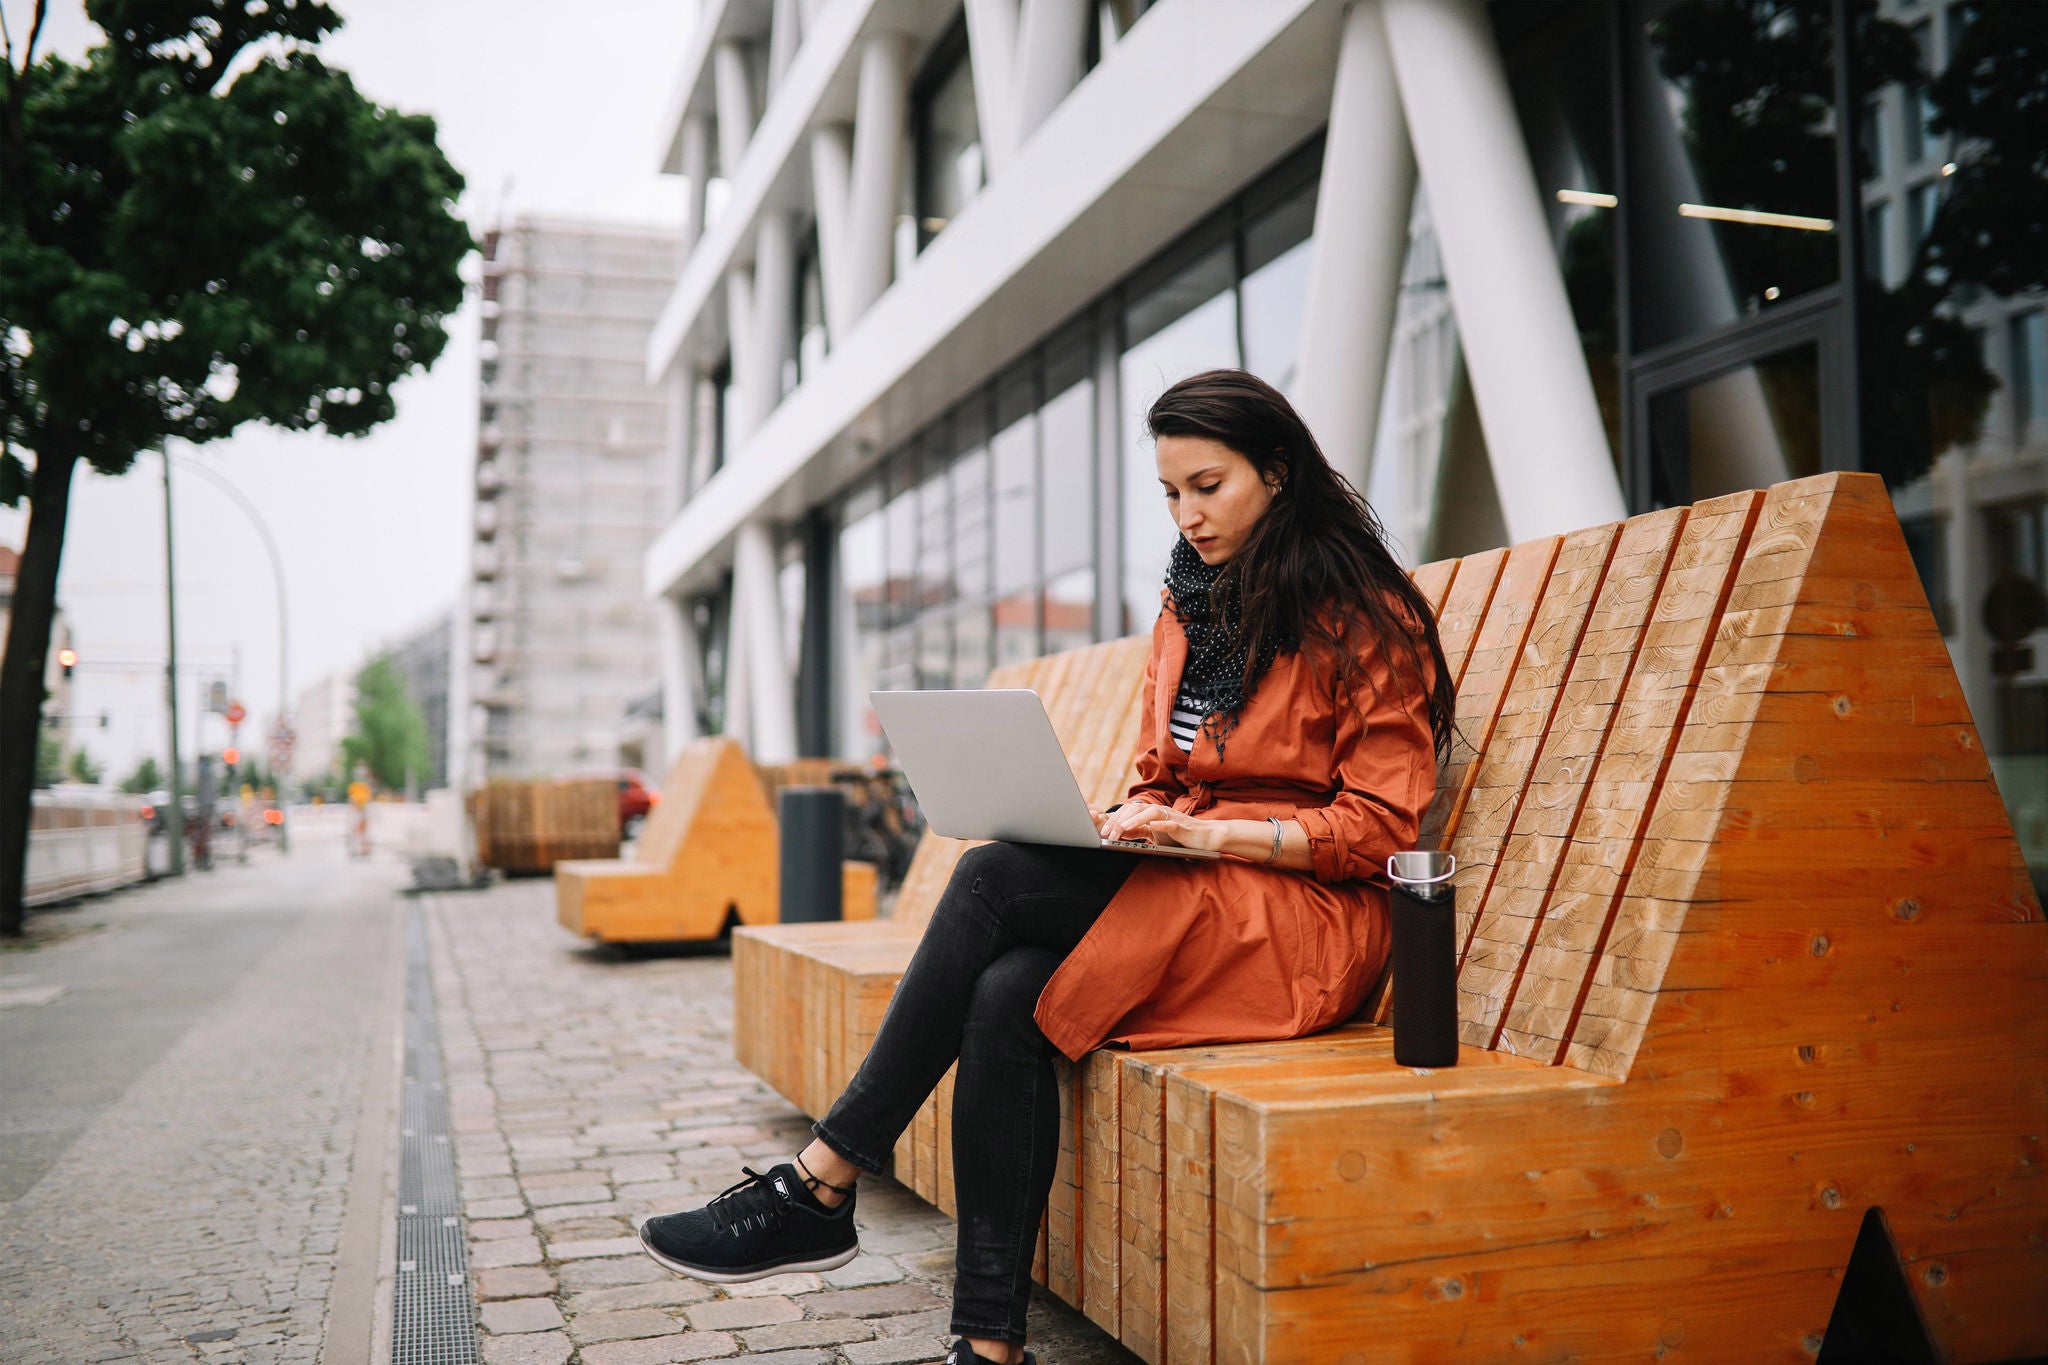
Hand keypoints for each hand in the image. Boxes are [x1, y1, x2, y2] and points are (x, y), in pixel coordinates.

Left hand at [1096, 802, 1228, 851]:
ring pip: (1150, 813)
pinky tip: (1152, 826)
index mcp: (1152, 814)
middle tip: (1108, 832)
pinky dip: (1161, 824)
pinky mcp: (1183, 826)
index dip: (1116, 820)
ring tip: (1122, 828)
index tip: (1103, 831)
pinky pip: (1171, 824)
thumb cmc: (1180, 837)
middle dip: (1120, 820)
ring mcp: (1172, 818)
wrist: (1206, 837)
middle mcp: (1160, 812)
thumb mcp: (1155, 835)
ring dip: (1135, 820)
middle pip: (1136, 810)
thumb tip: (1120, 832)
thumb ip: (1140, 831)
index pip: (1130, 813)